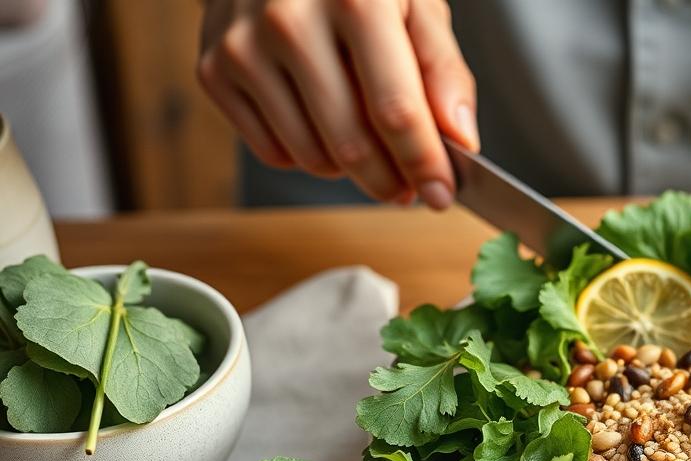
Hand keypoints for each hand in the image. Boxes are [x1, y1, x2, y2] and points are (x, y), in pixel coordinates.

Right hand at [197, 0, 476, 208]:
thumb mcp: (416, 3)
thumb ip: (444, 71)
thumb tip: (461, 142)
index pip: (395, 110)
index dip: (424, 164)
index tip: (442, 195)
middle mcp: (290, 21)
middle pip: (351, 145)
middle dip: (391, 181)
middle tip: (411, 188)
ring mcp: (243, 47)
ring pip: (312, 158)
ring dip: (351, 171)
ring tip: (368, 142)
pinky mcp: (213, 70)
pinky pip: (273, 152)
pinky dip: (308, 155)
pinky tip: (322, 121)